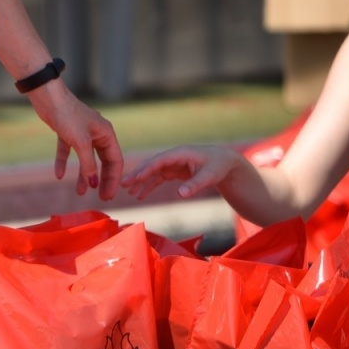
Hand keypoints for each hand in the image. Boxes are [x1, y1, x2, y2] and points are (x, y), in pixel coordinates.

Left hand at [26, 81, 122, 200]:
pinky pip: (68, 152)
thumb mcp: (81, 142)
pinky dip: (64, 163)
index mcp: (107, 133)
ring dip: (82, 175)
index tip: (108, 196)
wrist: (48, 97)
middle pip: (103, 161)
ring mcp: (82, 133)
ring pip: (86, 159)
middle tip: (100, 197)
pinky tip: (58, 175)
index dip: (113, 179)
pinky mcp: (67, 133)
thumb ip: (88, 164)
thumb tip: (93, 184)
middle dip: (101, 179)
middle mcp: (97, 134)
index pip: (116, 161)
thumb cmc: (68, 116)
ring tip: (79, 192)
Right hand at [123, 144, 241, 201]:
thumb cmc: (218, 166)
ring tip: (130, 193)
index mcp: (180, 153)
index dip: (147, 169)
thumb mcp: (209, 176)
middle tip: (123, 185)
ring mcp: (172, 164)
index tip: (135, 179)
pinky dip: (149, 186)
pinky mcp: (174, 171)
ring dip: (141, 182)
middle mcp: (173, 157)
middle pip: (152, 165)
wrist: (225, 163)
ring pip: (152, 173)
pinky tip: (140, 195)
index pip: (160, 160)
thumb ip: (195, 185)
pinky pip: (158, 178)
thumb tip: (180, 194)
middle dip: (138, 175)